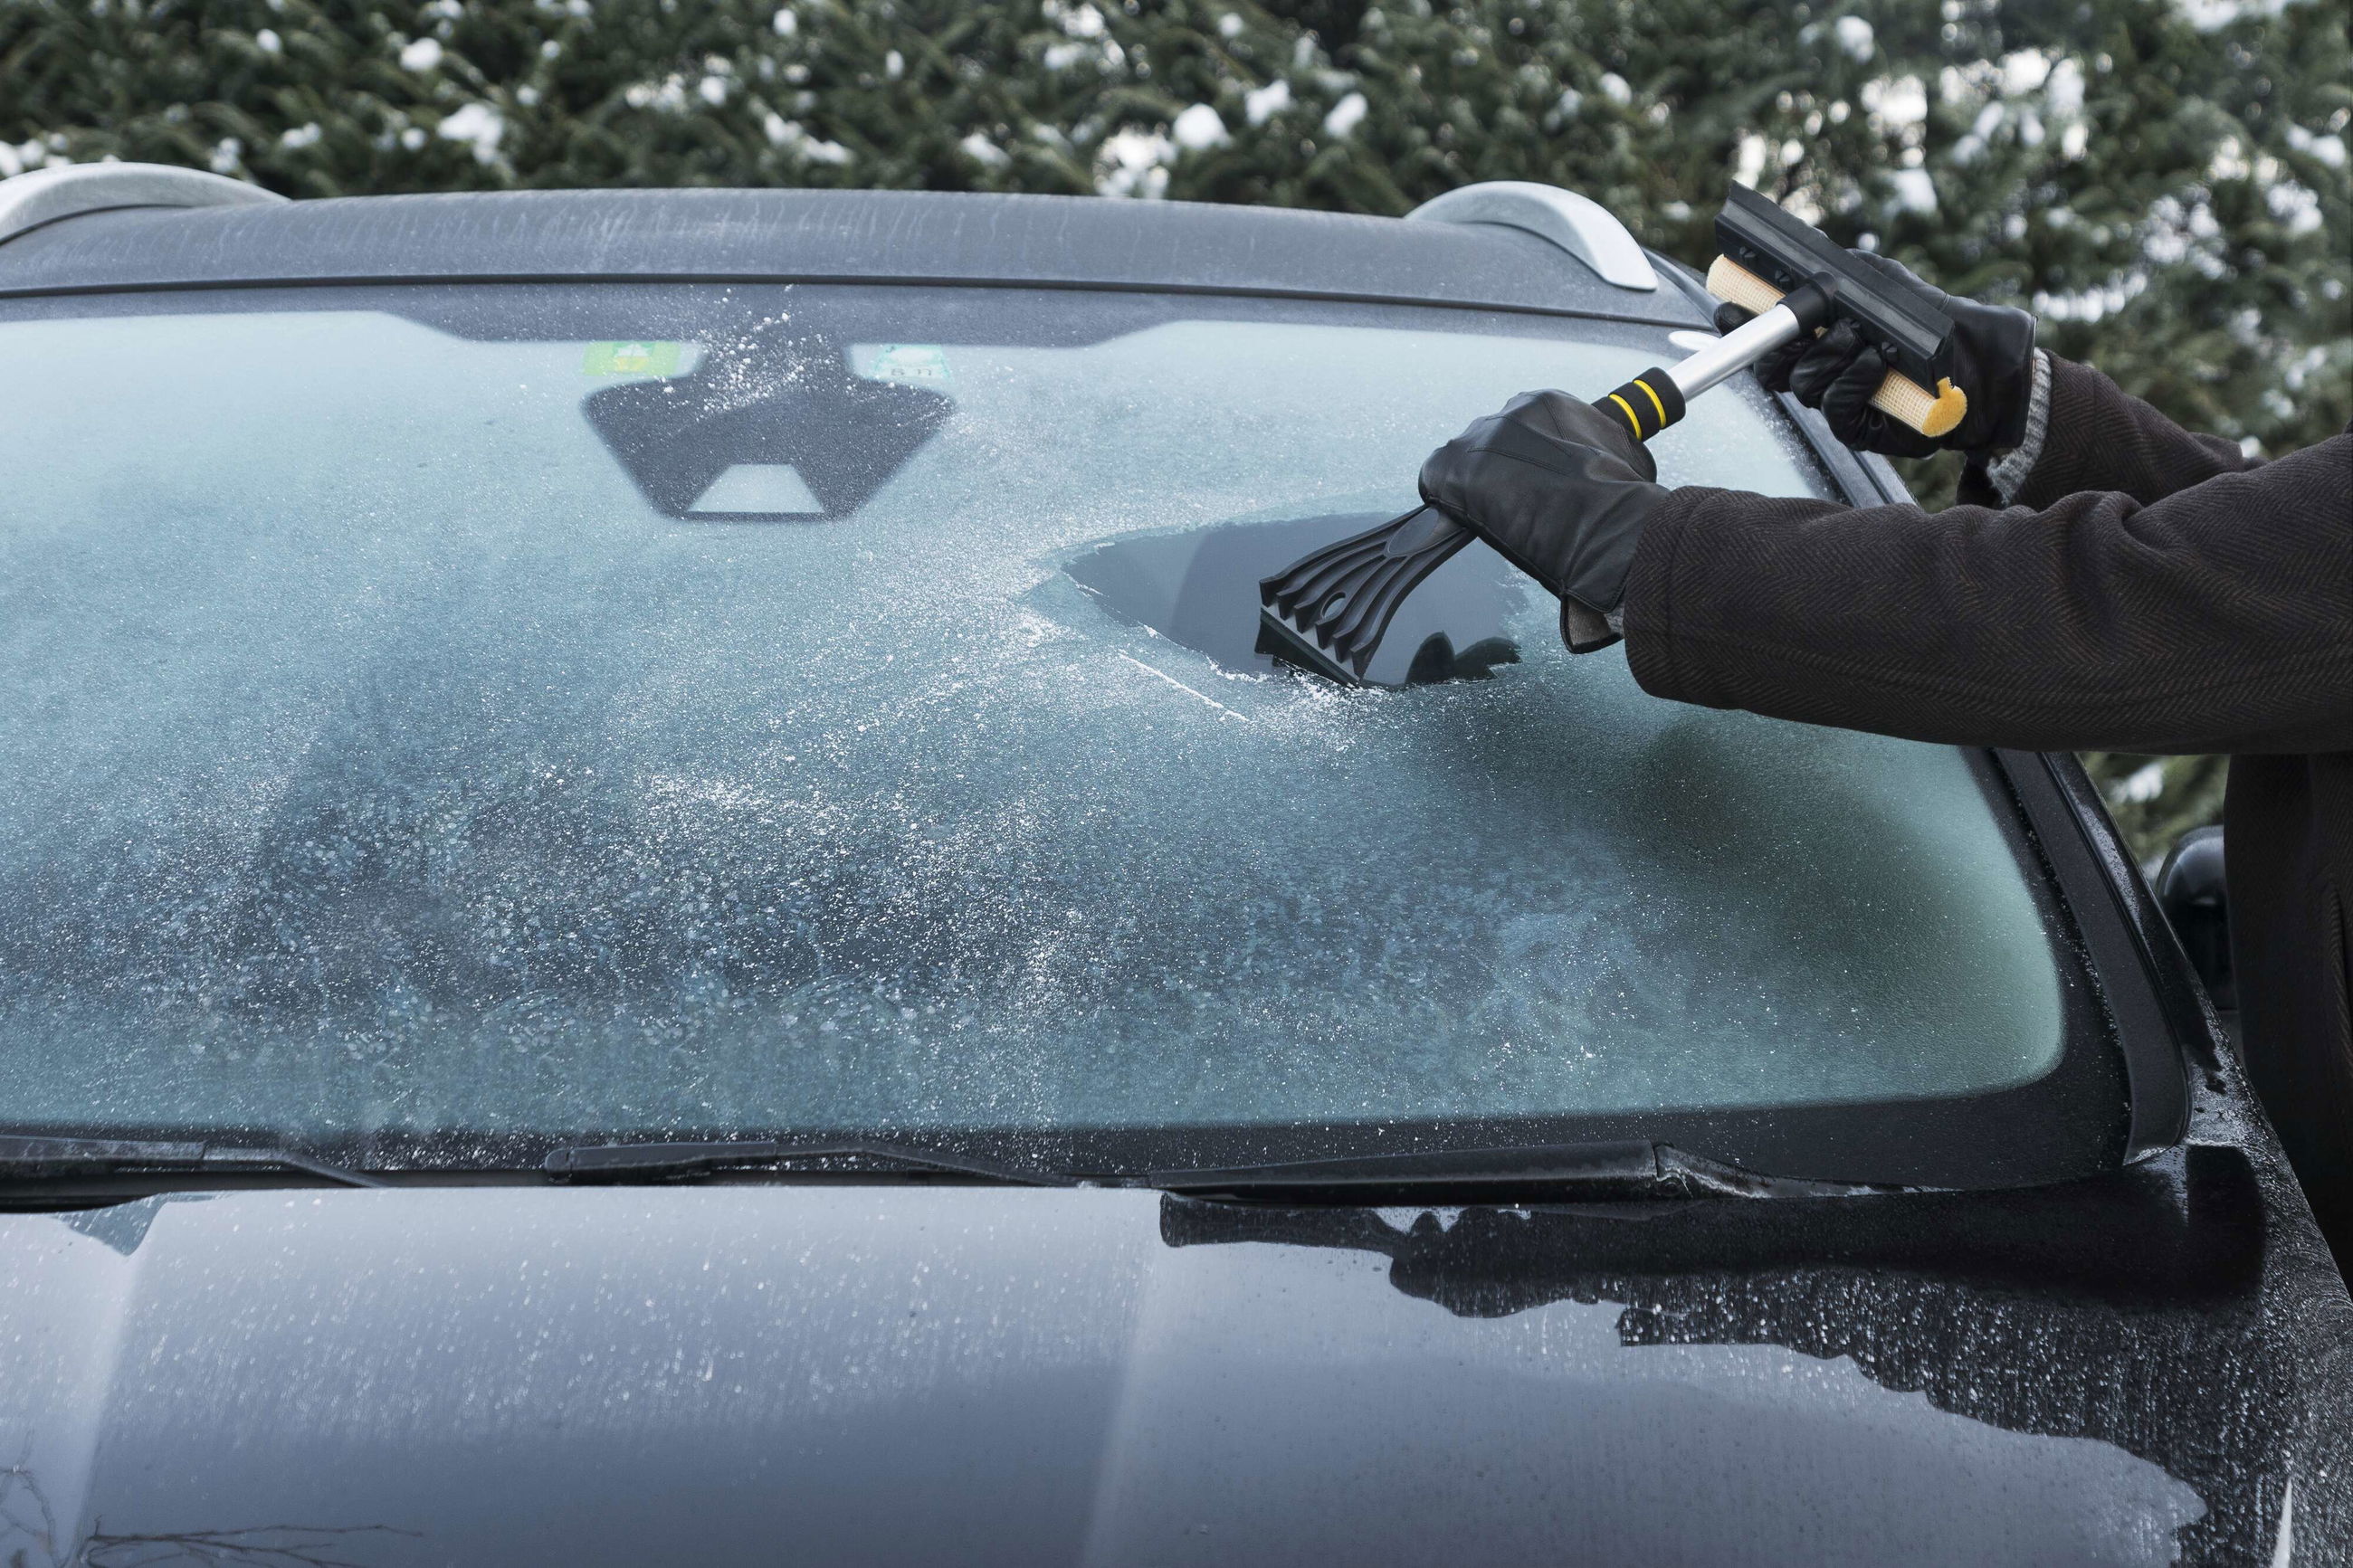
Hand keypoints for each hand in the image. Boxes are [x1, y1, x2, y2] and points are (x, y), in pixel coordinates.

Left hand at [1418, 390, 1667, 645]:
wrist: (1604, 522)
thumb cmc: (1619, 496)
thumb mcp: (1618, 453)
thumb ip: (1598, 445)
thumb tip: (1606, 457)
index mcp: (1546, 404)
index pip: (1521, 426)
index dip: (1523, 459)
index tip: (1529, 481)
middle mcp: (1508, 414)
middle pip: (1490, 440)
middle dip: (1499, 470)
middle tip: (1515, 501)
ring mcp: (1478, 440)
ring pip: (1464, 459)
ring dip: (1476, 486)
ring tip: (1496, 515)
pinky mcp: (1450, 468)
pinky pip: (1435, 481)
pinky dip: (1444, 500)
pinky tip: (1461, 519)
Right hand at [1717, 250, 2034, 456]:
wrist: (1979, 363)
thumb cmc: (1933, 325)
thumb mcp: (1887, 284)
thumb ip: (1848, 272)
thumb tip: (1811, 265)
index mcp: (1817, 340)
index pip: (1765, 337)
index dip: (1741, 325)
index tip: (1732, 309)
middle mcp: (1820, 373)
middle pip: (1770, 368)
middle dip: (1781, 343)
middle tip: (1805, 321)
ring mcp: (1836, 403)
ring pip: (1801, 385)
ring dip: (1826, 356)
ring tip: (1859, 338)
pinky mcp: (1858, 429)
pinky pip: (1835, 407)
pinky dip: (1851, 380)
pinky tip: (1872, 362)